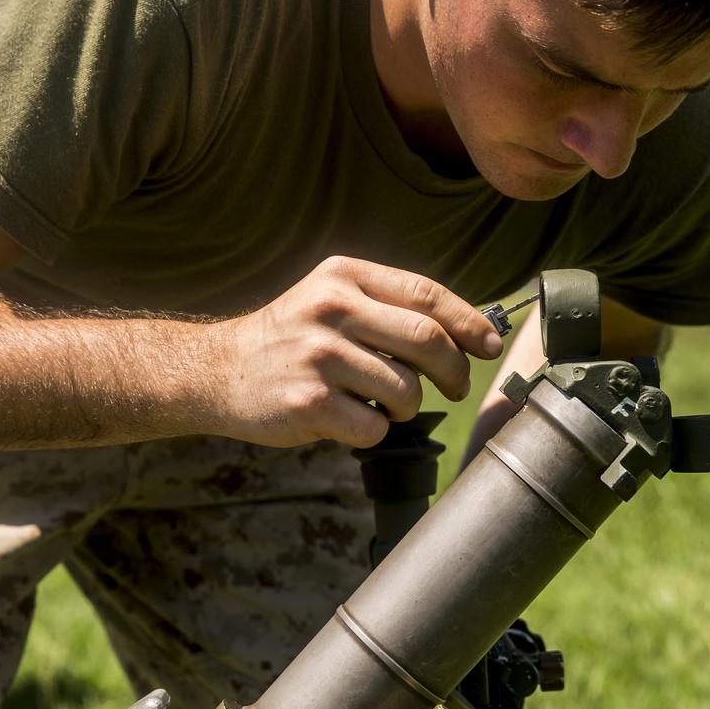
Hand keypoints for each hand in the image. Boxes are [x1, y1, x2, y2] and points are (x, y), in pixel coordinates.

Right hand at [212, 256, 503, 448]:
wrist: (218, 371)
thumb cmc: (290, 339)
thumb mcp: (331, 298)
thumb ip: (388, 305)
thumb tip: (469, 331)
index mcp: (344, 276)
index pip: (426, 294)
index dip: (469, 322)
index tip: (490, 345)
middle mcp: (332, 309)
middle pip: (428, 342)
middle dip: (454, 372)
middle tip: (455, 387)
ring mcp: (319, 356)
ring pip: (406, 391)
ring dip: (408, 407)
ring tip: (384, 404)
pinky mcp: (309, 402)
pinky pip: (375, 427)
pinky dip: (376, 432)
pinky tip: (352, 420)